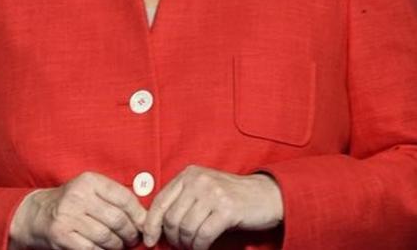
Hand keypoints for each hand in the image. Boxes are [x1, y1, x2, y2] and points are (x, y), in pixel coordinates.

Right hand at [9, 172, 146, 249]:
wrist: (38, 214)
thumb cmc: (73, 203)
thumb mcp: (91, 191)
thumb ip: (116, 199)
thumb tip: (146, 219)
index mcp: (89, 181)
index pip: (125, 199)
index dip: (140, 216)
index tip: (144, 226)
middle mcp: (77, 196)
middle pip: (118, 220)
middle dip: (131, 234)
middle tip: (132, 239)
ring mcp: (68, 216)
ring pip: (107, 237)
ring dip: (118, 246)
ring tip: (119, 245)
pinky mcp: (62, 236)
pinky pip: (93, 249)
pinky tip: (103, 249)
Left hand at [141, 166, 282, 249]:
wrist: (267, 195)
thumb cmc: (231, 197)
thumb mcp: (203, 190)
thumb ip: (182, 200)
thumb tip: (157, 225)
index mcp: (188, 174)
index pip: (160, 201)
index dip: (151, 224)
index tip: (150, 240)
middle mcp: (198, 180)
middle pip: (171, 218)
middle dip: (172, 237)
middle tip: (179, 246)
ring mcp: (213, 194)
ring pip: (186, 228)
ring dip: (187, 243)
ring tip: (192, 247)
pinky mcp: (226, 209)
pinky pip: (203, 235)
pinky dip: (200, 246)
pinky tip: (202, 248)